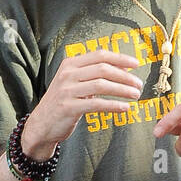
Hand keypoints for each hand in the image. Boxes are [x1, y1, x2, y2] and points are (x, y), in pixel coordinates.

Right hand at [21, 51, 143, 158]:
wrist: (42, 124)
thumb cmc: (63, 103)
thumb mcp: (74, 83)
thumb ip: (93, 75)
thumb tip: (122, 69)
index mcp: (70, 64)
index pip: (99, 55)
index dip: (120, 58)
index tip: (136, 64)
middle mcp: (68, 74)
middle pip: (103, 69)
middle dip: (125, 76)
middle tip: (138, 84)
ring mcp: (67, 90)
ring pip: (102, 85)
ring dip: (122, 90)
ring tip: (135, 95)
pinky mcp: (69, 107)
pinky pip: (97, 104)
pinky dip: (114, 105)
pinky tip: (125, 108)